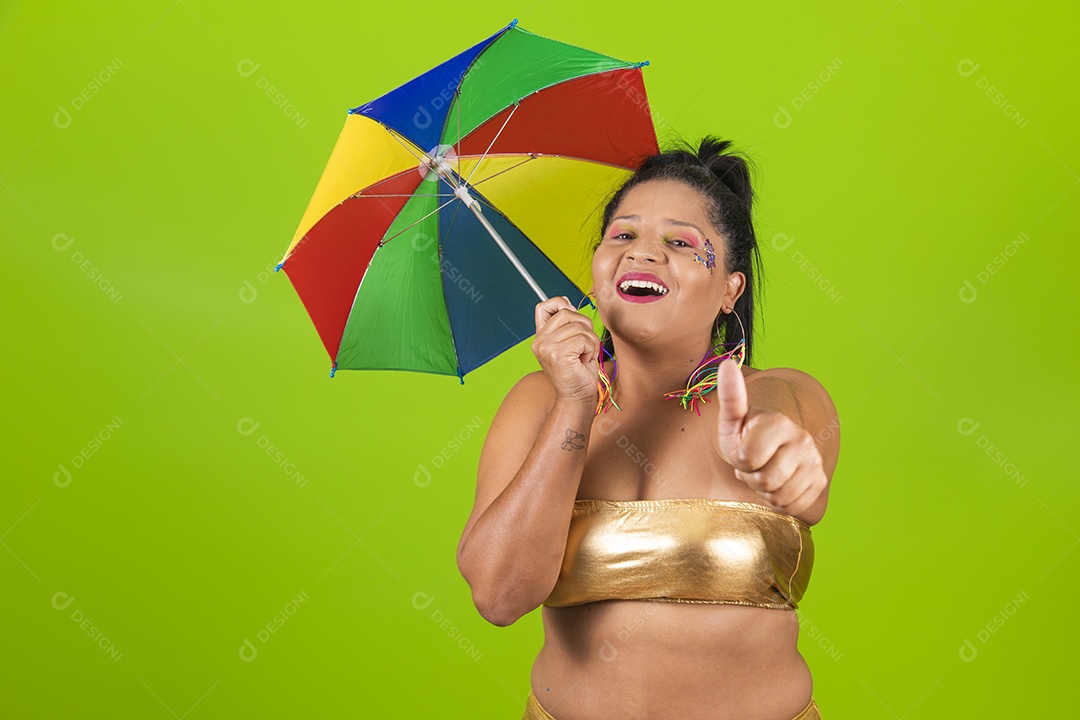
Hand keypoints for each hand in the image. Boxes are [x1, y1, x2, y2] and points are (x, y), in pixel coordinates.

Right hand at [531, 296, 599, 406]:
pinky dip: (591, 349)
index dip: (559, 304)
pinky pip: (584, 339)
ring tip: (585, 355)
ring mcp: (546, 347)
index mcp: (540, 337)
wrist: (576, 398)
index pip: (543, 307)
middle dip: (584, 326)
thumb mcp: (570, 343)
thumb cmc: (577, 372)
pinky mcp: (558, 355)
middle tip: (584, 345)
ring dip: (590, 341)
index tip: (572, 316)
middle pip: (567, 313)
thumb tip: (567, 302)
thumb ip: (567, 324)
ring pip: (579, 327)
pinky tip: (584, 361)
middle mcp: (539, 341)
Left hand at [715, 360, 826, 516]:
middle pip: (766, 481)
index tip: (741, 450)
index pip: (747, 460)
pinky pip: (793, 506)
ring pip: (780, 496)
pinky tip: (778, 483)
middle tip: (752, 465)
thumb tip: (727, 364)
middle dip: (752, 478)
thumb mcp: (731, 420)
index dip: (738, 461)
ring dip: (765, 491)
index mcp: (778, 422)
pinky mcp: (820, 480)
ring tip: (765, 472)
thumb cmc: (743, 435)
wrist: (768, 448)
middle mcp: (802, 439)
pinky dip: (780, 501)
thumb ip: (730, 395)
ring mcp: (814, 461)